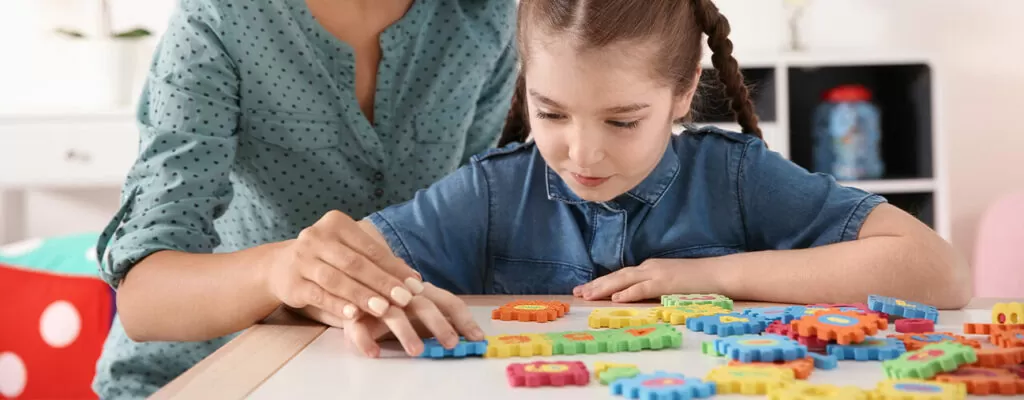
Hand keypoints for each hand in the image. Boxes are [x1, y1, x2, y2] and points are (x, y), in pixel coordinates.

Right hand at [265, 210, 423, 321]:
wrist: (280, 267)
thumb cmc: (326, 259)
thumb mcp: (349, 252)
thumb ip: (377, 263)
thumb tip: (414, 280)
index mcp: (336, 223)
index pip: (370, 248)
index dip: (394, 267)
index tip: (415, 285)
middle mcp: (316, 237)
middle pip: (355, 263)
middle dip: (382, 282)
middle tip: (405, 299)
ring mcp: (301, 259)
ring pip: (337, 279)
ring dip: (362, 295)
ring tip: (384, 309)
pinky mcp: (292, 283)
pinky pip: (318, 295)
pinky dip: (337, 305)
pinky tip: (353, 314)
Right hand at [342, 282, 484, 356]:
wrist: (352, 290)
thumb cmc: (395, 304)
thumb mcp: (421, 311)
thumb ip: (444, 321)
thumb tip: (474, 338)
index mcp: (423, 291)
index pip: (448, 301)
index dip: (464, 319)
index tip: (477, 338)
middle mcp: (403, 292)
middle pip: (423, 305)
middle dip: (438, 324)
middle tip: (451, 343)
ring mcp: (377, 301)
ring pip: (393, 314)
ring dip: (405, 332)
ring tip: (416, 352)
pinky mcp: (354, 314)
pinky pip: (358, 327)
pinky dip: (365, 340)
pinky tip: (374, 353)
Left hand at [572, 258, 718, 301]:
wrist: (720, 273)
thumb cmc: (697, 281)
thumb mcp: (670, 283)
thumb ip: (653, 287)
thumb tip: (635, 297)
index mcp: (650, 268)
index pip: (621, 275)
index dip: (601, 282)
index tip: (585, 290)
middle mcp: (649, 268)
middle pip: (617, 276)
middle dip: (596, 285)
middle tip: (577, 293)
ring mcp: (658, 273)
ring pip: (625, 280)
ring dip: (605, 287)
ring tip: (588, 295)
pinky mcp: (667, 283)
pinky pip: (643, 288)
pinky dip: (629, 292)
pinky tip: (616, 298)